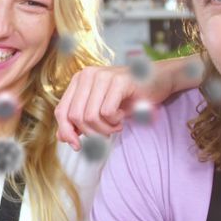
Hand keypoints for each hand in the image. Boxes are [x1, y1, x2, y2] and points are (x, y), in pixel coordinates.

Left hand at [55, 55, 202, 149]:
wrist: (159, 81)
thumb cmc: (129, 97)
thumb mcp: (101, 110)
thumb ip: (80, 122)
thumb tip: (61, 138)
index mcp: (79, 80)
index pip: (61, 111)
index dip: (66, 131)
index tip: (77, 145)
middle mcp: (87, 75)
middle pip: (74, 117)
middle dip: (90, 132)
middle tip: (107, 132)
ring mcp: (102, 76)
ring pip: (89, 117)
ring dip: (105, 129)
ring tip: (116, 124)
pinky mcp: (118, 81)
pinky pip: (106, 113)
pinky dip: (115, 121)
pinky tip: (123, 116)